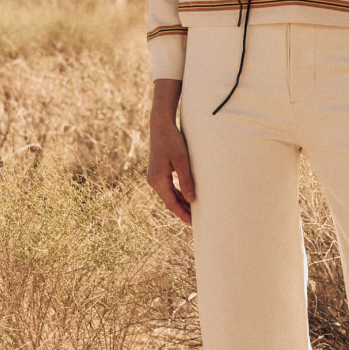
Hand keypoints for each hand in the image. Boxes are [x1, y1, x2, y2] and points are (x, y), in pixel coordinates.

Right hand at [147, 81, 194, 224]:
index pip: (171, 203)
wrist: (160, 126)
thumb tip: (191, 200)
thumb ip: (186, 181)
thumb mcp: (182, 161)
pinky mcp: (157, 172)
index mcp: (158, 179)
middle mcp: (153, 180)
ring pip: (168, 195)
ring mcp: (154, 176)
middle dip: (182, 211)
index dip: (182, 214)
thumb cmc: (172, 140)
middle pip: (169, 201)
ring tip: (193, 212)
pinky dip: (177, 194)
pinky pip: (167, 188)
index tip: (193, 223)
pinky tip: (186, 197)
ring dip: (180, 203)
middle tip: (195, 221)